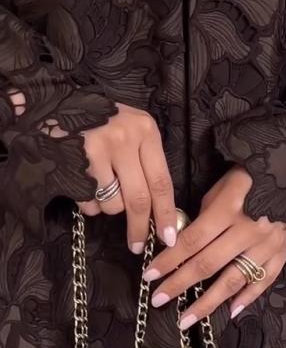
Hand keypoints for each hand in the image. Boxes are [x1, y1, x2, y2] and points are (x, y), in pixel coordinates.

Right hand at [78, 103, 176, 252]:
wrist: (54, 103)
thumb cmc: (100, 121)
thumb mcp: (131, 131)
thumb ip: (147, 162)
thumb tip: (159, 210)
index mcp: (146, 130)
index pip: (162, 182)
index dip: (166, 214)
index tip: (169, 237)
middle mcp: (125, 138)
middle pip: (139, 198)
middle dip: (139, 227)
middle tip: (138, 245)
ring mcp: (98, 148)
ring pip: (112, 203)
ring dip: (108, 207)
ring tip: (99, 185)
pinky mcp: (75, 159)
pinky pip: (88, 200)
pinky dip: (88, 202)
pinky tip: (83, 181)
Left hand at [145, 167, 285, 324]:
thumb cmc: (250, 178)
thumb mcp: (221, 187)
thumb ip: (204, 216)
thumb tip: (184, 242)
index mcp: (228, 209)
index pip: (192, 240)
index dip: (169, 260)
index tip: (150, 275)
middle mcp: (247, 231)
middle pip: (208, 264)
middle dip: (180, 283)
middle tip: (159, 299)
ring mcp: (266, 245)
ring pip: (233, 280)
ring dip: (208, 302)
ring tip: (187, 317)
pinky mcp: (282, 253)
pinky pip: (263, 281)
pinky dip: (247, 298)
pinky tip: (230, 312)